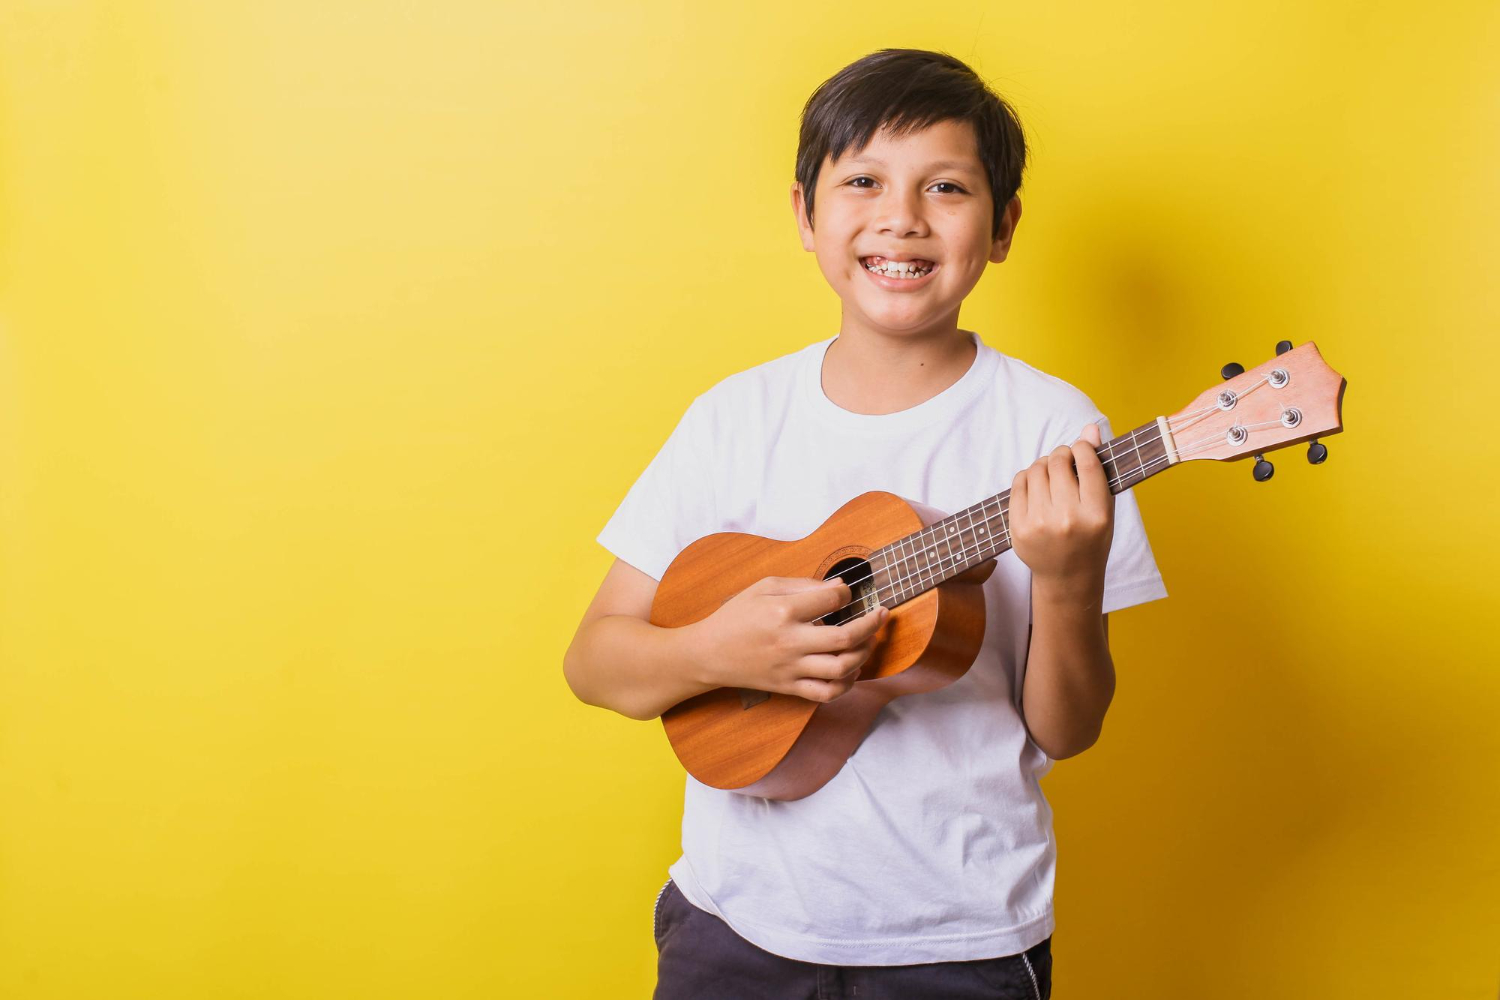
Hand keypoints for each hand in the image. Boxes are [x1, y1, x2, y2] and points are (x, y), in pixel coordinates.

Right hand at [690, 576, 888, 702]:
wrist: (708, 654)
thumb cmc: (735, 616)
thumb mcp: (762, 587)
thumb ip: (802, 585)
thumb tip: (839, 587)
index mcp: (783, 612)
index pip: (831, 600)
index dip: (847, 593)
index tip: (847, 593)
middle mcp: (790, 642)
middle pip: (845, 637)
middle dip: (871, 624)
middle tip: (881, 614)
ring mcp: (791, 668)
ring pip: (842, 667)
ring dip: (864, 654)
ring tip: (869, 640)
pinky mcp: (790, 688)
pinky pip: (827, 693)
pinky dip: (847, 684)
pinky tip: (853, 669)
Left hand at [1009, 423, 1114, 594]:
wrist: (1067, 576)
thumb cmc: (1090, 536)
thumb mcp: (1104, 506)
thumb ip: (1098, 468)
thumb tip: (1090, 428)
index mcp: (1096, 514)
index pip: (1088, 463)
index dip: (1083, 447)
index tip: (1082, 448)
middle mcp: (1067, 519)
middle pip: (1058, 462)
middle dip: (1062, 455)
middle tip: (1065, 461)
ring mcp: (1040, 524)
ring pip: (1036, 469)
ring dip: (1044, 464)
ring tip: (1052, 475)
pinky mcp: (1018, 527)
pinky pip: (1019, 483)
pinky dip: (1028, 477)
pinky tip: (1038, 487)